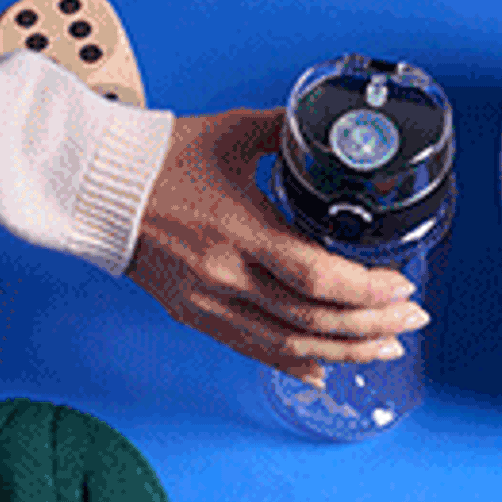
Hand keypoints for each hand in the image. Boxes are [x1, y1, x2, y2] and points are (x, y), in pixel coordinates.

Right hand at [126, 108, 427, 385]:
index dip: (367, 291)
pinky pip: (255, 351)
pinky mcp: (197, 316)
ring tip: (384, 349)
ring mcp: (211, 304)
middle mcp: (227, 276)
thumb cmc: (158, 156)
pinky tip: (327, 369)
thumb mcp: (235, 132)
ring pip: (291, 346)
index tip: (401, 288)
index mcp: (241, 230)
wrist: (91, 185)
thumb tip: (331, 139)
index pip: (319, 276)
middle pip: (315, 320)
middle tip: (410, 321)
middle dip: (373, 326)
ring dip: (345, 352)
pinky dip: (296, 364)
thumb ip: (290, 137)